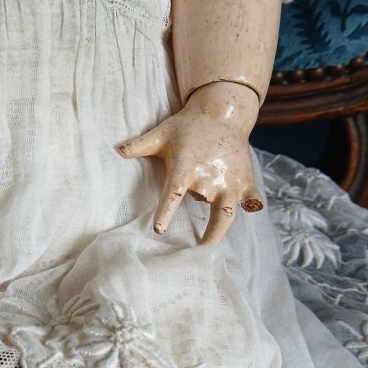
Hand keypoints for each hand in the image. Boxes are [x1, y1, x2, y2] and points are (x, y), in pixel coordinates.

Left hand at [118, 82, 262, 244]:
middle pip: (213, 211)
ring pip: (229, 213)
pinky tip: (248, 214)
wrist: (223, 112)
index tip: (159, 231)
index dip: (166, 212)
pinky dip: (251, 207)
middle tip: (198, 255)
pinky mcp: (246, 180)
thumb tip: (117, 150)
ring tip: (212, 251)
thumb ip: (139, 144)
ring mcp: (231, 180)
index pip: (175, 193)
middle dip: (209, 235)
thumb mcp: (161, 133)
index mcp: (187, 166)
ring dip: (222, 232)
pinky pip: (251, 200)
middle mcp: (211, 177)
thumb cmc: (187, 126)